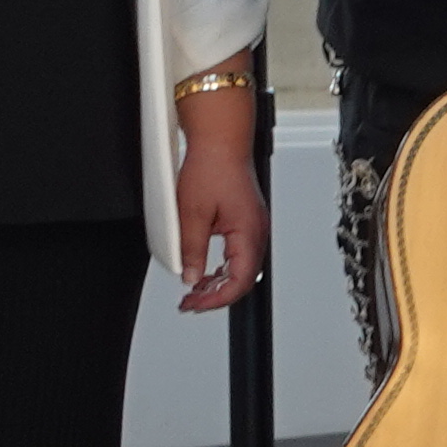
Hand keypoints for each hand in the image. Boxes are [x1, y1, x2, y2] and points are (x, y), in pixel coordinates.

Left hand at [171, 85, 270, 313]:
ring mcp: (254, 227)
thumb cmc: (212, 168)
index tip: (194, 305)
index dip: (216, 299)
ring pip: (242, 268)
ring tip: (195, 290)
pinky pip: (240, 255)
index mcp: (248, 232)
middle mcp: (257, 232)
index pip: (240, 281)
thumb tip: (191, 277)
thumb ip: (192, 250)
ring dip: (219, 282)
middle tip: (190, 302)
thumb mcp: (191, 213)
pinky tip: (206, 270)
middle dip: (216, 295)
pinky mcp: (247, 221)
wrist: (221, 141)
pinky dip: (223, 268)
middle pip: (244, 279)